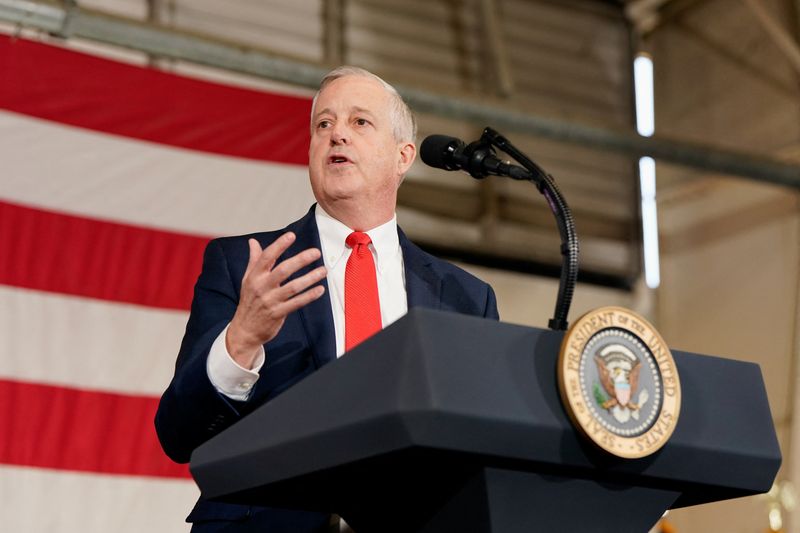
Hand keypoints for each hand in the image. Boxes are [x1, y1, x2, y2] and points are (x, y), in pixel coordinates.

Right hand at [226, 232, 326, 367]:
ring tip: (323, 271)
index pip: (267, 257)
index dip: (279, 246)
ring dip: (310, 278)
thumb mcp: (247, 279)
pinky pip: (297, 303)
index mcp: (255, 276)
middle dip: (300, 260)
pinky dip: (309, 296)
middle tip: (315, 252)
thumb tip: (252, 242)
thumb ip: (254, 260)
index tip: (291, 236)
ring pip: (293, 287)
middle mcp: (262, 287)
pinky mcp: (278, 313)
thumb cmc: (249, 301)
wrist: (244, 330)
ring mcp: (270, 301)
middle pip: (283, 270)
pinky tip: (320, 289)